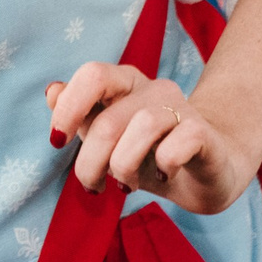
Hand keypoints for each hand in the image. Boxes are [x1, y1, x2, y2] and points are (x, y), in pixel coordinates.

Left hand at [47, 64, 251, 215]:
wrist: (208, 173)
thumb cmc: (150, 155)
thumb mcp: (108, 140)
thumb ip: (80, 116)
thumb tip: (52, 92)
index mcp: (125, 83)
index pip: (92, 75)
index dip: (68, 109)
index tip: (58, 143)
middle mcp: (153, 89)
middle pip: (109, 118)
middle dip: (91, 162)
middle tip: (93, 185)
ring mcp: (182, 109)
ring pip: (143, 126)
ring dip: (123, 167)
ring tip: (125, 185)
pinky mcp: (204, 134)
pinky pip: (176, 146)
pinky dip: (162, 166)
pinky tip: (162, 176)